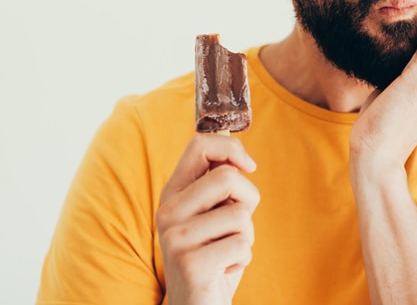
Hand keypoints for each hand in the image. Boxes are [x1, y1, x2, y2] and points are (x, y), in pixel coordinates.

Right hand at [156, 133, 259, 304]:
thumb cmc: (215, 255)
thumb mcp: (214, 214)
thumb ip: (220, 186)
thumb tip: (242, 158)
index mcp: (173, 193)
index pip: (199, 145)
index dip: (231, 147)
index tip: (249, 166)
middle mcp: (168, 211)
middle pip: (227, 177)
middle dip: (247, 199)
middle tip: (237, 224)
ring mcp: (176, 238)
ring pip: (240, 214)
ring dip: (246, 235)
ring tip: (226, 251)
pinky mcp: (191, 264)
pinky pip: (242, 244)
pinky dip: (243, 258)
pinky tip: (224, 270)